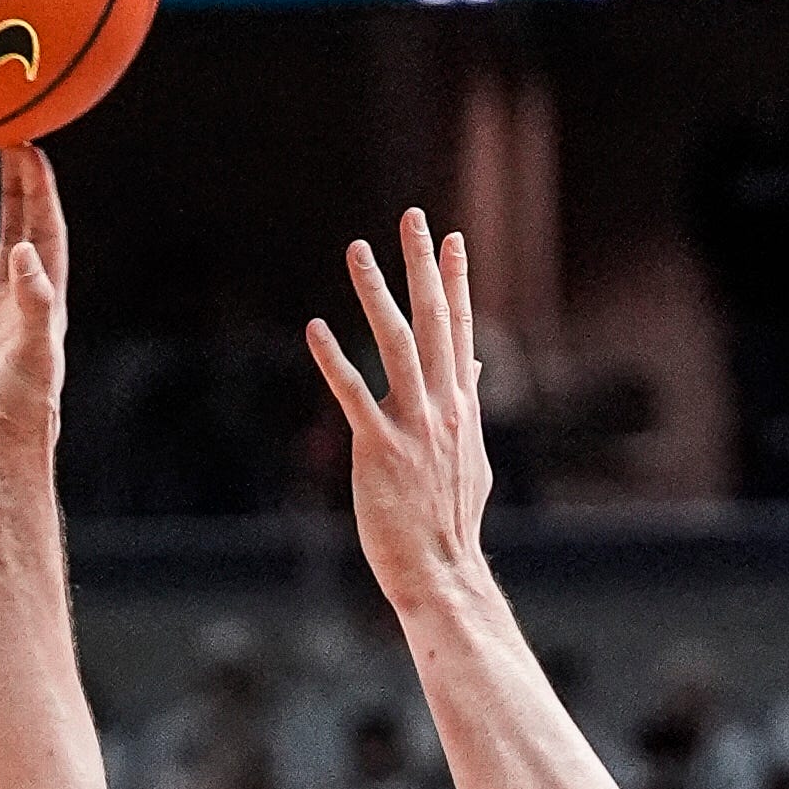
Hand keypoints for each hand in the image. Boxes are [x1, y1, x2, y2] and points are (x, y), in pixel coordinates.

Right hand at [0, 150, 67, 502]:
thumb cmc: (20, 417)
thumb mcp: (37, 354)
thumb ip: (35, 300)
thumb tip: (24, 248)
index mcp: (38, 310)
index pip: (42, 237)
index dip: (38, 194)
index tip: (29, 151)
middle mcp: (3, 313)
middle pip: (4, 236)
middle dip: (2, 191)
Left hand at [306, 210, 493, 625]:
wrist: (442, 570)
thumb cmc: (450, 521)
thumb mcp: (471, 456)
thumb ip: (469, 406)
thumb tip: (472, 368)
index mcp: (461, 406)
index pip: (461, 329)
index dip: (457, 280)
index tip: (453, 237)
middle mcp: (442, 406)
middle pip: (434, 321)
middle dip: (423, 266)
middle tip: (411, 217)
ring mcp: (413, 426)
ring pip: (396, 344)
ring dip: (376, 293)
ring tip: (358, 250)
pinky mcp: (379, 449)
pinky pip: (353, 395)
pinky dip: (334, 359)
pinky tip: (316, 328)